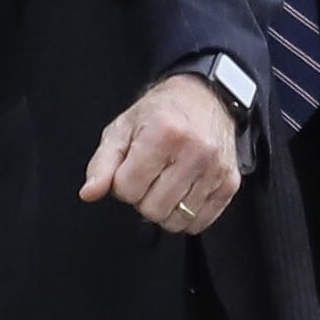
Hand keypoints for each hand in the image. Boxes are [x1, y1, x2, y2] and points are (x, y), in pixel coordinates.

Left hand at [79, 73, 239, 232]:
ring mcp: (215, 169)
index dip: (122, 182)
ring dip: (165, 208)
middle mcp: (195, 151)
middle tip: (150, 175)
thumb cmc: (160, 113)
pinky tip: (184, 193)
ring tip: (167, 182)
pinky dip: (187, 215)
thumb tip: (89, 193)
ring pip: (176, 220)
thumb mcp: (122, 128)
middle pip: (152, 209)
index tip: (132, 167)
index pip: (127, 189)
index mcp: (164, 134)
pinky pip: (200, 223)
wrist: (205, 97)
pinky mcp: (230, 183)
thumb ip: (102, 163)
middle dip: (143, 197)